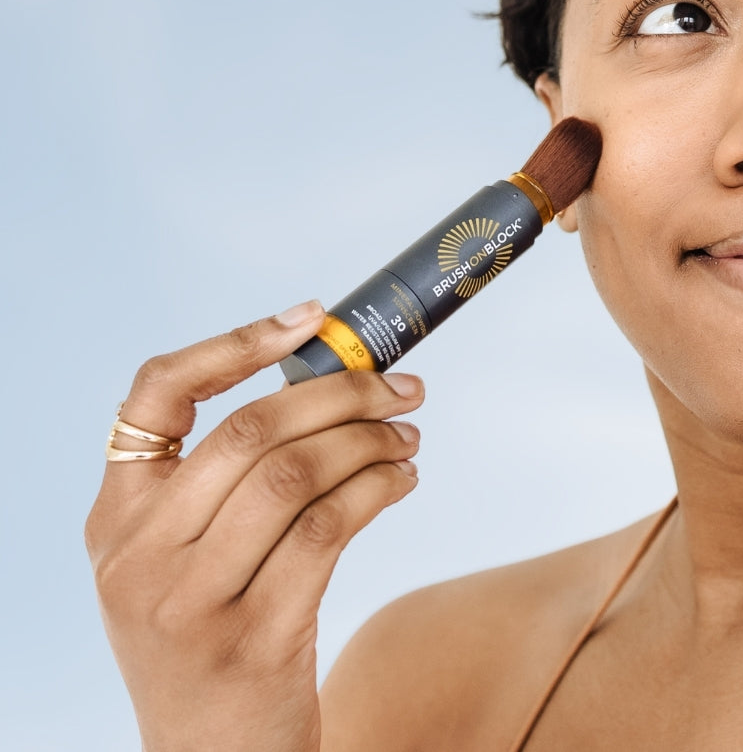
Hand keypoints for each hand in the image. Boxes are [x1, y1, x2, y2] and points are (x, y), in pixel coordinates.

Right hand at [85, 302, 422, 751]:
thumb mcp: (188, 562)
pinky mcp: (251, 639)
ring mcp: (189, 602)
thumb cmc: (215, 639)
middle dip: (341, 395)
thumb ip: (227, 485)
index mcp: (116, 521)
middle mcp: (138, 556)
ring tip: (409, 437)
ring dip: (369, 443)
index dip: (235, 343)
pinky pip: (328, 530)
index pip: (155, 396)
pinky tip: (403, 482)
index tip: (310, 319)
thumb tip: (334, 385)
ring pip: (295, 476)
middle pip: (249, 431)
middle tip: (403, 386)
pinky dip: (377, 490)